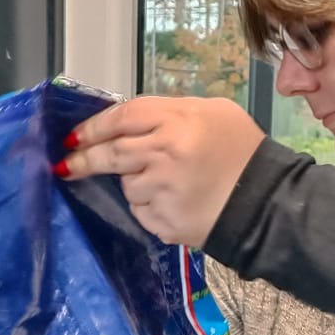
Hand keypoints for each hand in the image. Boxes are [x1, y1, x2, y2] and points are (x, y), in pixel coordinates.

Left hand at [57, 96, 265, 247]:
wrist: (265, 202)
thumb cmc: (241, 152)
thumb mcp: (213, 113)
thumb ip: (169, 113)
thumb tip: (127, 121)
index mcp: (178, 120)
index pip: (122, 118)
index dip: (93, 127)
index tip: (74, 137)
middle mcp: (165, 153)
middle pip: (111, 152)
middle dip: (85, 158)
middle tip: (68, 163)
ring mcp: (162, 190)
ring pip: (127, 184)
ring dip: (134, 182)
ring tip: (167, 181)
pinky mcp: (163, 221)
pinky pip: (140, 210)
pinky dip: (148, 206)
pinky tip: (173, 201)